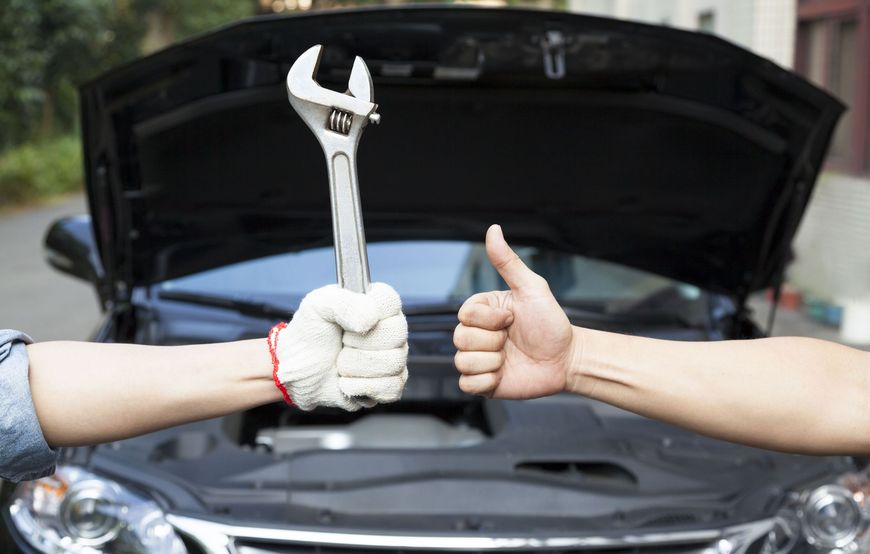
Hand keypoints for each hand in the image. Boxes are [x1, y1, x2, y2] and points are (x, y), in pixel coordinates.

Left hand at [271, 283, 407, 410]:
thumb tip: (370, 319)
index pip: (390, 301)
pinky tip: (347, 382)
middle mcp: (391, 328)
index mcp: (377, 303)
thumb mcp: (316, 306)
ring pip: (393, 362)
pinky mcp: (389, 385)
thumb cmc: (309, 335)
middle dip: (357, 344)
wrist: (297, 372)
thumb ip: (343, 302)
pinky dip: (361, 387)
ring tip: (340, 363)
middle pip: (395, 334)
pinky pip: (392, 387)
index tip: (345, 322)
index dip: (367, 313)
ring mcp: (393, 357)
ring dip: (355, 367)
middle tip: (341, 343)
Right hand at [453, 225, 575, 398]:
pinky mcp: (483, 383)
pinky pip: (466, 384)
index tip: (512, 318)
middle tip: (512, 340)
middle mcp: (477, 334)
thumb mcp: (531, 288)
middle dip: (492, 341)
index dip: (489, 320)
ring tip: (509, 359)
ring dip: (491, 362)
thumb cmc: (551, 322)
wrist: (567, 360)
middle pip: (460, 338)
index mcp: (483, 311)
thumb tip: (493, 228)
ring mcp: (479, 359)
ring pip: (461, 362)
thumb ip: (508, 261)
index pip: (464, 314)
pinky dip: (486, 381)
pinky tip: (504, 374)